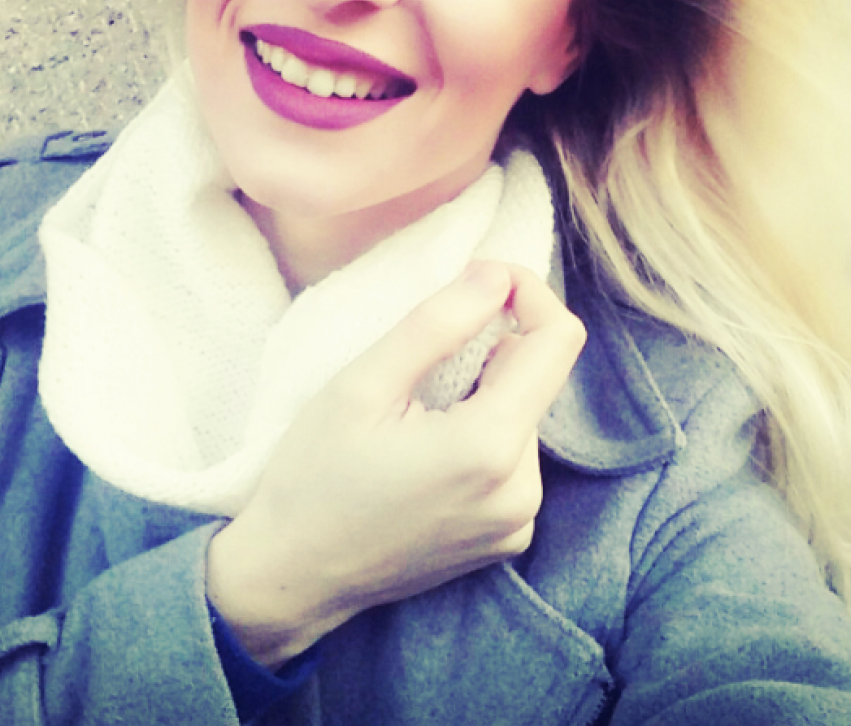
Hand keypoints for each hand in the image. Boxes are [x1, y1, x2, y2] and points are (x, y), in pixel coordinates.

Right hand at [205, 261, 585, 665]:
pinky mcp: (508, 538)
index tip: (483, 280)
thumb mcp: (363, 384)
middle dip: (496, 345)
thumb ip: (438, 322)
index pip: (558, 340)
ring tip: (419, 408)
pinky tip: (429, 448)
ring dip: (487, 392)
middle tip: (427, 350)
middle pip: (540, 377)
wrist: (292, 574)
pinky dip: (484, 434)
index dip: (528, 293)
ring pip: (525, 414)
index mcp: (489, 447)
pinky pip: (516, 459)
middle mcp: (522, 490)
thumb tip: (498, 275)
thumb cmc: (314, 475)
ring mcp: (518, 521)